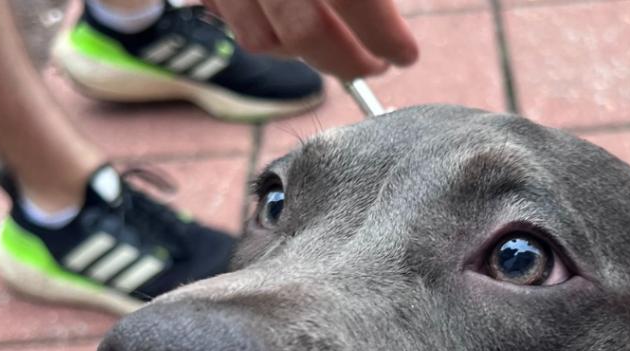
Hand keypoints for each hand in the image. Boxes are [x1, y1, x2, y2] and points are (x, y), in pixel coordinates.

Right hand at [204, 0, 418, 78]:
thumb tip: (390, 18)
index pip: (357, 2)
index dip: (386, 36)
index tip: (406, 56)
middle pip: (304, 32)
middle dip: (346, 61)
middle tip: (376, 65)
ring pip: (261, 39)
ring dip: (302, 54)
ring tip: (335, 47)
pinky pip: (223, 16)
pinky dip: (262, 30)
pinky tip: (286, 27)